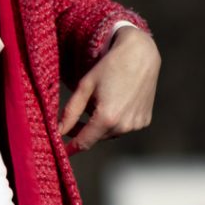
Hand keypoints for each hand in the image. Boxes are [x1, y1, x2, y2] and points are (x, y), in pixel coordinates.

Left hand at [58, 26, 159, 152]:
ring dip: (101, 126)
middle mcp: (124, 126)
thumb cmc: (109, 66)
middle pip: (97, 138)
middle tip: (73, 120)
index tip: (61, 151)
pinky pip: (124, 127)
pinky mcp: (145, 120)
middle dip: (84, 132)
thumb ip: (71, 112)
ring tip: (98, 104)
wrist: (141, 54)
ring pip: (110, 133)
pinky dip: (116, 121)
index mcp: (107, 118)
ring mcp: (136, 124)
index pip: (84, 142)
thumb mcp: (85, 86)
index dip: (71, 147)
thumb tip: (59, 131)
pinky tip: (115, 102)